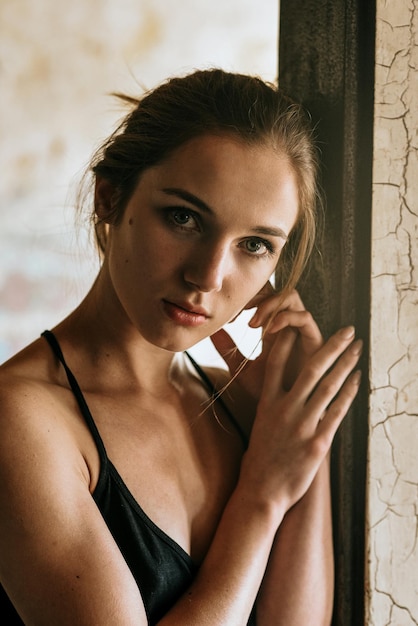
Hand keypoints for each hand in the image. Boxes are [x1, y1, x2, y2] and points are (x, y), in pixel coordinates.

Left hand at [210, 288, 322, 425]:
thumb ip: (228, 351)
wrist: (287, 415)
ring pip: (291, 297)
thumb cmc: (269, 393)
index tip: (227, 317)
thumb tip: (210, 332)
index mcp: (272, 328)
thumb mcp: (242, 369)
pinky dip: (285, 317)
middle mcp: (289, 325)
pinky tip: (267, 330)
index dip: (245, 300)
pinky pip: (304, 317)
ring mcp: (302, 331)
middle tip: (237, 313)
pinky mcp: (315, 340)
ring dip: (270, 305)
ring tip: (252, 323)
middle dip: (256, 296)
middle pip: (276, 291)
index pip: (262, 298)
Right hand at [240, 324, 361, 512]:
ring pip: (328, 385)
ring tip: (357, 348)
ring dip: (345, 363)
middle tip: (347, 330)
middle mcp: (284, 409)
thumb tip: (278, 392)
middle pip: (310, 368)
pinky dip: (349, 392)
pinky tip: (358, 378)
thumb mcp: (258, 425)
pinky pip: (337, 411)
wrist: (261, 491)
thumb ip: (271, 405)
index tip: (298, 325)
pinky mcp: (318, 442)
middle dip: (332, 346)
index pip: (275, 364)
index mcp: (266, 403)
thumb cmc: (260, 460)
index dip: (287, 342)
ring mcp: (302, 424)